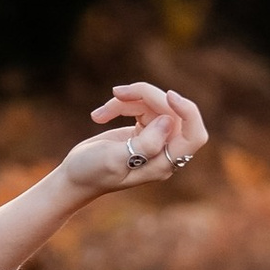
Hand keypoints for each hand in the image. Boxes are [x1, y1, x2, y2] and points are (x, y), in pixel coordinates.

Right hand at [62, 78, 208, 199]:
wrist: (74, 177)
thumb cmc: (91, 173)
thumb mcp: (114, 160)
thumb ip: (144, 144)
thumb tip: (168, 121)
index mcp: (163, 163)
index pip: (194, 135)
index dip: (189, 112)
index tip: (169, 95)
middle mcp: (164, 151)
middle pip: (172, 112)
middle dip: (147, 97)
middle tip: (117, 93)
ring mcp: (155, 139)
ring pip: (155, 105)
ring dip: (128, 101)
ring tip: (100, 114)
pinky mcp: (144, 130)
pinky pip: (142, 106)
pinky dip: (121, 105)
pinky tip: (100, 116)